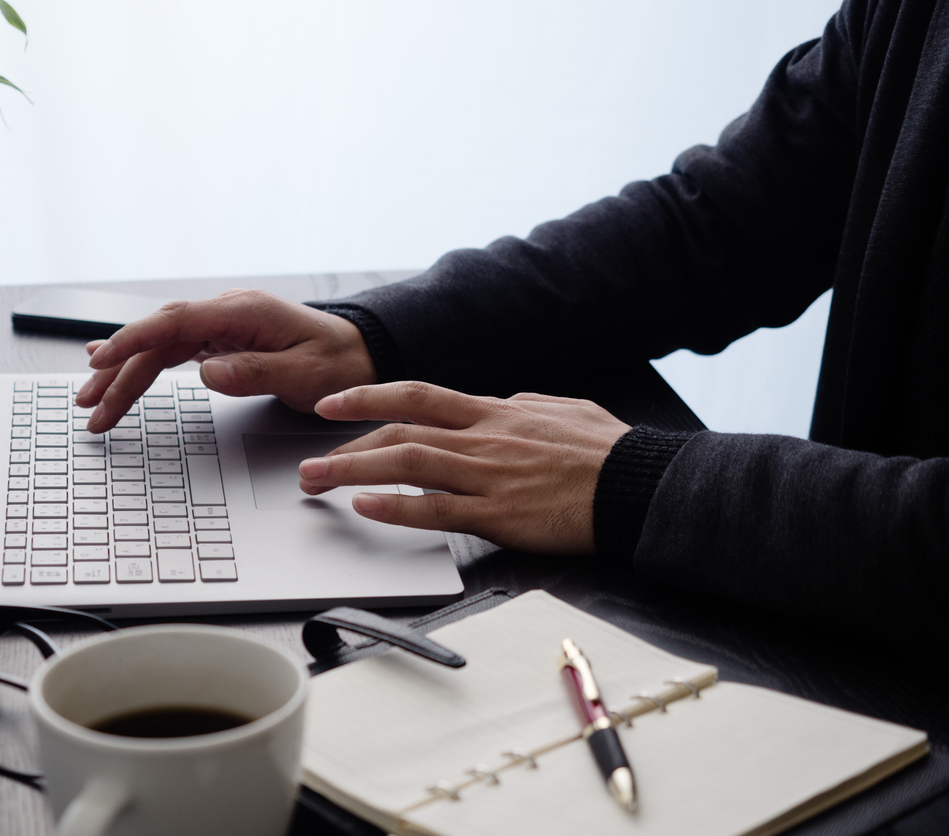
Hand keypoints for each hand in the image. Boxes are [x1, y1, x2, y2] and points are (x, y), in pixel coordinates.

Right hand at [76, 289, 375, 433]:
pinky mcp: (222, 340)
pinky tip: (115, 367)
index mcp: (244, 312)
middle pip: (158, 337)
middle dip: (118, 369)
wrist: (360, 355)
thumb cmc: (339, 364)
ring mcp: (222, 326)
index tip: (101, 360)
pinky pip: (173, 350)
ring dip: (125, 373)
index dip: (133, 339)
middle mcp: (227, 313)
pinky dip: (143, 363)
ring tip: (93, 401)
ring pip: (160, 346)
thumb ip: (256, 373)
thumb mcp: (305, 374)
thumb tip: (208, 371)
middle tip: (89, 402)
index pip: (175, 321)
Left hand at [297, 382, 631, 553]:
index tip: (334, 405)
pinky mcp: (500, 515)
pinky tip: (365, 508)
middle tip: (308, 462)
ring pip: (407, 465)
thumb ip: (521, 406)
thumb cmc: (606, 451)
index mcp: (495, 411)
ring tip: (316, 483)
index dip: (369, 397)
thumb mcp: (561, 409)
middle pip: (399, 431)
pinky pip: (436, 511)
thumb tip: (501, 402)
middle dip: (346, 444)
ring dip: (353, 472)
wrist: (639, 485)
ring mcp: (488, 475)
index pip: (417, 396)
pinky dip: (396, 507)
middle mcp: (484, 438)